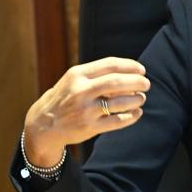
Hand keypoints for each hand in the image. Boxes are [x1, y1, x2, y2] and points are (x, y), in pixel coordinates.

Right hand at [23, 57, 149, 166]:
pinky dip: (131, 117)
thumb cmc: (65, 97)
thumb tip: (130, 72)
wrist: (44, 124)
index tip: (142, 70)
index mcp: (78, 75)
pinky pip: (117, 121)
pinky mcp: (89, 127)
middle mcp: (81, 91)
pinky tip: (137, 113)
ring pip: (119, 103)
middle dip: (136, 82)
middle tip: (147, 84)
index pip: (110, 65)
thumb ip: (97, 74)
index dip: (130, 66)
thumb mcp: (74, 79)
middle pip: (116, 82)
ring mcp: (85, 110)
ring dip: (136, 99)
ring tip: (141, 98)